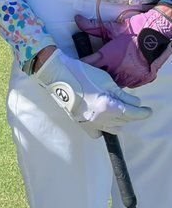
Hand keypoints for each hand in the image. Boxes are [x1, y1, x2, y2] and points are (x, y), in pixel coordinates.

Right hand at [34, 49, 150, 137]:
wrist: (59, 75)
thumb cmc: (83, 74)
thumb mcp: (106, 81)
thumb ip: (123, 95)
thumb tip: (135, 104)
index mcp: (109, 106)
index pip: (133, 114)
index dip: (143, 113)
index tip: (148, 111)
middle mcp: (101, 119)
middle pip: (125, 120)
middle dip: (132, 114)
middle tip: (133, 106)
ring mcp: (91, 122)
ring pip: (114, 128)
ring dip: (120, 121)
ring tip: (119, 111)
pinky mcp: (82, 123)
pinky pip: (98, 133)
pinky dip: (104, 129)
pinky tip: (104, 120)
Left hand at [75, 8, 171, 86]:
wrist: (155, 32)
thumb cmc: (133, 29)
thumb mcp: (112, 28)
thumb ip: (93, 26)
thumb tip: (78, 19)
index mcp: (109, 56)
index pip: (91, 65)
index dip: (84, 65)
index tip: (77, 65)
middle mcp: (120, 69)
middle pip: (103, 77)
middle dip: (97, 74)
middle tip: (93, 70)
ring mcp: (132, 76)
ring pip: (116, 83)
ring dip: (111, 79)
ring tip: (108, 73)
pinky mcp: (142, 79)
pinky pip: (130, 84)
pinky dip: (124, 79)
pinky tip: (121, 74)